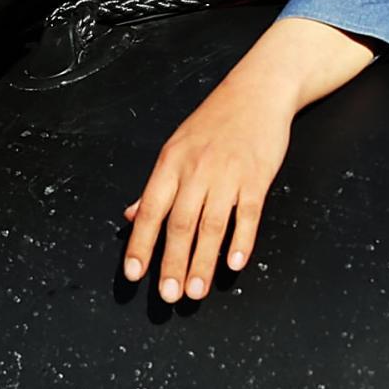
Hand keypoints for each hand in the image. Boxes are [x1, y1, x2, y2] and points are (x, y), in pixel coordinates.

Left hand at [121, 17, 379, 303]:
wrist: (257, 92)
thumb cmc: (214, 122)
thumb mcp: (176, 148)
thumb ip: (155, 187)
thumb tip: (131, 217)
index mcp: (170, 164)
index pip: (150, 210)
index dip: (140, 244)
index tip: (134, 274)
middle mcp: (196, 171)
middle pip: (180, 224)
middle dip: (173, 263)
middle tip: (169, 296)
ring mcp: (228, 174)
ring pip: (212, 225)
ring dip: (203, 261)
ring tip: (197, 291)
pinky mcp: (257, 177)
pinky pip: (248, 213)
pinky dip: (242, 240)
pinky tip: (234, 264)